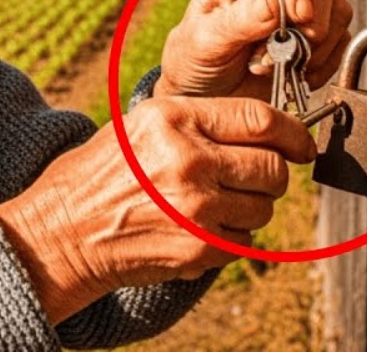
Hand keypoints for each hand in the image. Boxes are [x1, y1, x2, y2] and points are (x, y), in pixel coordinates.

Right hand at [0, 95, 314, 324]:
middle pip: (272, 167)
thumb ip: (198, 121)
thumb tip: (262, 129)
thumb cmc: (102, 170)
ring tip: (212, 200)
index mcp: (173, 118)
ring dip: (250, 206)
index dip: (293, 132)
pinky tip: (196, 224)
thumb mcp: (142, 123)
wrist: (65, 226)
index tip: (300, 142)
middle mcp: (188, 159)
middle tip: (251, 174)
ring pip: (264, 207)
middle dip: (271, 172)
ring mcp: (196, 207)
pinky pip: (246, 241)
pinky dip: (232, 235)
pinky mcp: (199, 247)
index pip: (260, 120)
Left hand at [156, 0, 352, 99]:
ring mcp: (295, 2)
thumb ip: (237, 21)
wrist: (205, 95)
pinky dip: (323, 61)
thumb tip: (275, 5)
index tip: (299, 15)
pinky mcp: (315, 29)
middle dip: (307, 22)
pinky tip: (293, 72)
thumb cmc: (194, 61)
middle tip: (280, 53)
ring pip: (336, 8)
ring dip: (313, 45)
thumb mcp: (203, 42)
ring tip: (276, 65)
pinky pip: (342, 38)